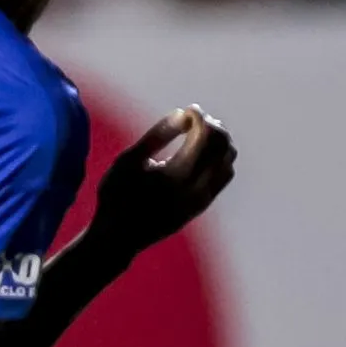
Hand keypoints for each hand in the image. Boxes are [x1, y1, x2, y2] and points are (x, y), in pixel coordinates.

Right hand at [88, 107, 236, 252]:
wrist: (119, 236)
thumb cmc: (117, 194)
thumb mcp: (128, 160)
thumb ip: (157, 135)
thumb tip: (183, 113)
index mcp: (175, 175)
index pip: (205, 137)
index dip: (200, 117)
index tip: (188, 110)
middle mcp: (195, 189)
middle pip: (222, 146)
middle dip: (213, 126)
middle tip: (194, 119)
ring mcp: (202, 200)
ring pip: (228, 160)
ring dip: (218, 141)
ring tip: (197, 133)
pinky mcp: (202, 205)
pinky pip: (224, 175)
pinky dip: (219, 158)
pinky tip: (200, 152)